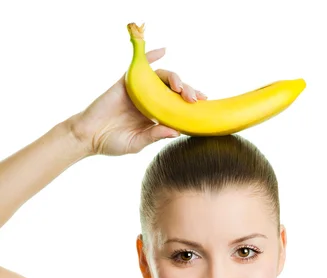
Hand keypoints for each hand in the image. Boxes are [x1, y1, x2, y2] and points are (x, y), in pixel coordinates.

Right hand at [68, 48, 206, 156]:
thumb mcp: (137, 142)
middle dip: (187, 92)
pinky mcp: (127, 82)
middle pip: (173, 90)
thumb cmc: (112, 142)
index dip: (190, 105)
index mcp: (155, 116)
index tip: (203, 107)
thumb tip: (176, 131)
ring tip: (181, 88)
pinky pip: (141, 66)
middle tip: (195, 99)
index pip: (177, 106)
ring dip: (175, 80)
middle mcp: (150, 101)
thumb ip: (155, 135)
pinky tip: (163, 50)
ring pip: (162, 78)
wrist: (88, 136)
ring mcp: (140, 90)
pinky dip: (151, 56)